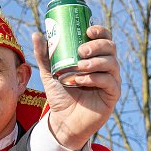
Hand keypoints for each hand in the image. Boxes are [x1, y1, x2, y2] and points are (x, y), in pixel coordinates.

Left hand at [33, 25, 119, 150]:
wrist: (63, 120)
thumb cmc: (60, 94)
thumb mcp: (49, 72)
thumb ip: (44, 55)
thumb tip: (37, 34)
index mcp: (94, 57)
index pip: (104, 38)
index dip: (100, 31)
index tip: (88, 30)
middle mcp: (106, 66)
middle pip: (110, 48)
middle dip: (97, 46)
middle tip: (81, 51)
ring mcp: (111, 80)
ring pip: (112, 63)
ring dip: (95, 62)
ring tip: (79, 67)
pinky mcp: (112, 95)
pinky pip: (109, 82)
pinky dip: (95, 78)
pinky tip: (81, 80)